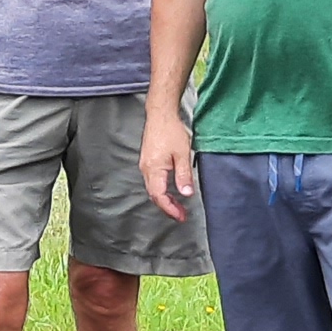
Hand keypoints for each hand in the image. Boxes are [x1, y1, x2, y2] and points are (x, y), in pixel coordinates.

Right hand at [140, 108, 200, 222]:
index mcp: (153, 169)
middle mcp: (146, 169)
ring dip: (165, 199)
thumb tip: (186, 194)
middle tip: (181, 215)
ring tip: (178, 205)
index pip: (159, 196)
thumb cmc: (170, 130)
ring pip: (153, 189)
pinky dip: (161, 190)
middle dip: (167, 207)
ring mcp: (145, 165)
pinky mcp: (147, 161)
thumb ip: (184, 175)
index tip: (180, 216)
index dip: (170, 209)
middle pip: (154, 195)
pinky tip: (171, 190)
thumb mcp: (182, 154)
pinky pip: (152, 181)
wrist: (160, 114)